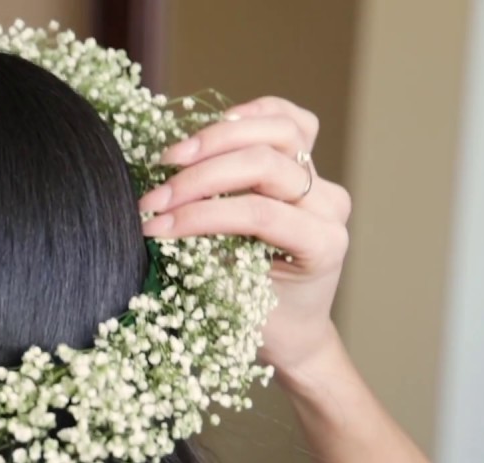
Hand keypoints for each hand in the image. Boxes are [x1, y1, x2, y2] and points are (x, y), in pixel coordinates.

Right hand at [138, 97, 352, 378]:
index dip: (202, 215)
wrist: (294, 327)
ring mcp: (321, 182)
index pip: (258, 213)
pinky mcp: (307, 165)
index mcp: (322, 245)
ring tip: (174, 157)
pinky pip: (289, 122)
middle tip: (155, 197)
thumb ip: (207, 258)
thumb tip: (158, 222)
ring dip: (219, 138)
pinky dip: (253, 114)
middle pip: (266, 164)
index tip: (154, 226)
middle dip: (202, 177)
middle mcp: (329, 207)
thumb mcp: (233, 302)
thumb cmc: (263, 322)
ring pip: (281, 132)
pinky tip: (215, 122)